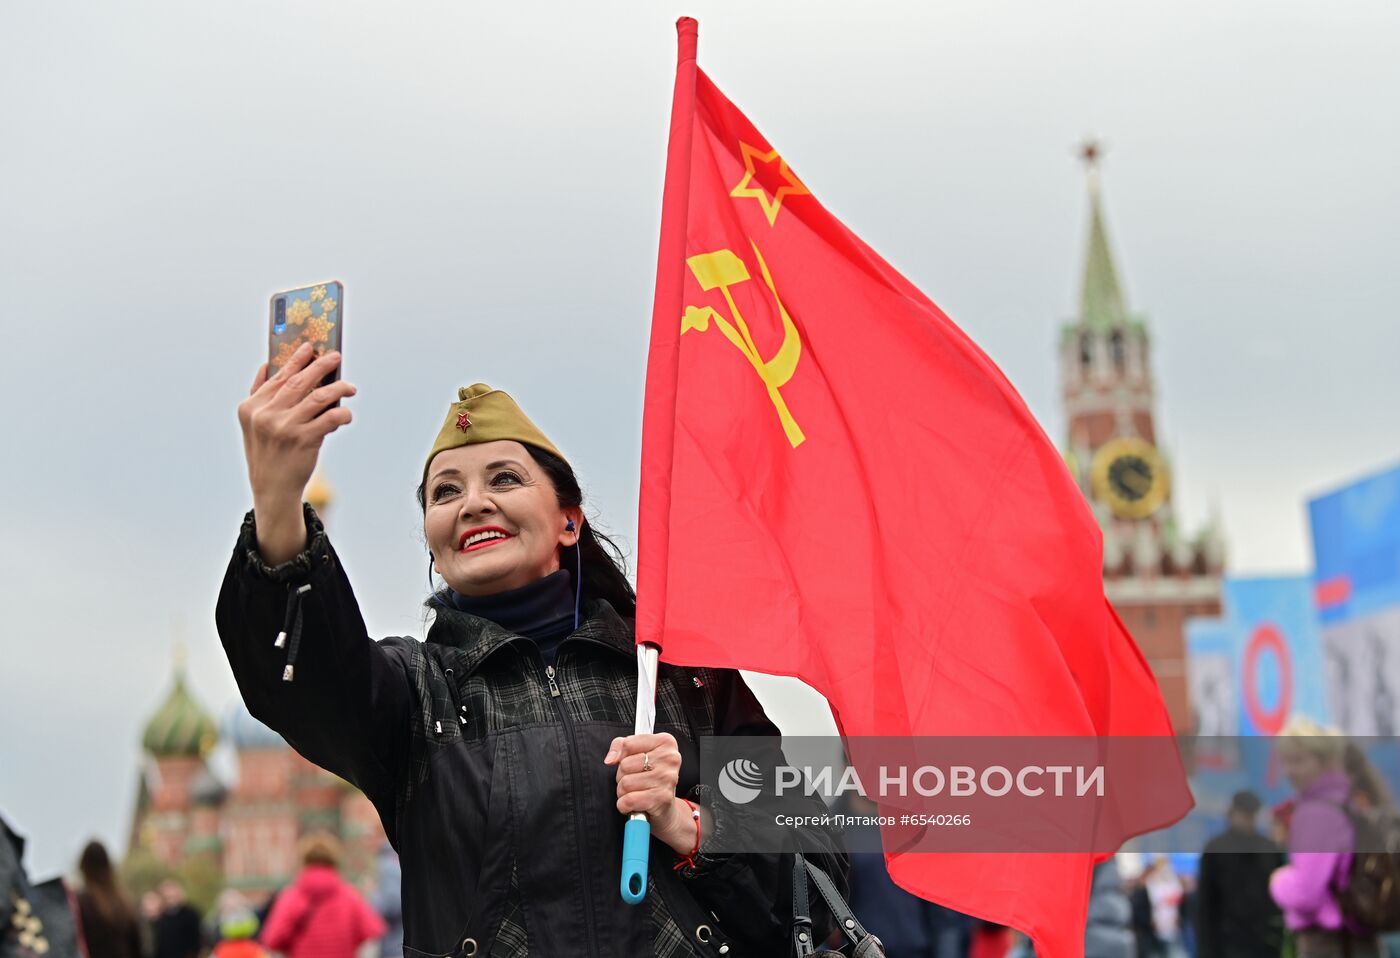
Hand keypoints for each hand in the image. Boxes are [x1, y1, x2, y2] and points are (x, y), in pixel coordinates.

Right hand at [238, 343, 355, 561]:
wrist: (272, 488)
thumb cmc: (267, 453)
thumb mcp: (252, 424)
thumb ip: (258, 394)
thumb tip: (267, 365)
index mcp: (251, 407)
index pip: (278, 377)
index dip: (296, 360)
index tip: (310, 347)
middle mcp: (265, 414)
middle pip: (299, 382)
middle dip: (320, 366)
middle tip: (336, 357)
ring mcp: (284, 427)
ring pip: (318, 397)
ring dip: (338, 388)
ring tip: (350, 386)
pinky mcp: (303, 440)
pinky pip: (330, 418)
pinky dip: (342, 412)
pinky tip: (346, 413)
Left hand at [604, 732, 705, 854]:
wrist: (665, 808)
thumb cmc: (650, 779)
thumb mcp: (638, 754)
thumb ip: (621, 746)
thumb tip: (610, 758)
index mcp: (666, 742)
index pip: (628, 743)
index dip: (622, 756)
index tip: (631, 764)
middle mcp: (670, 758)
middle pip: (624, 765)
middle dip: (623, 776)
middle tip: (636, 782)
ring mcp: (667, 778)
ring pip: (625, 783)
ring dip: (624, 793)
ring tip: (637, 793)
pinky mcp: (662, 798)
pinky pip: (628, 800)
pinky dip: (625, 806)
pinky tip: (636, 804)